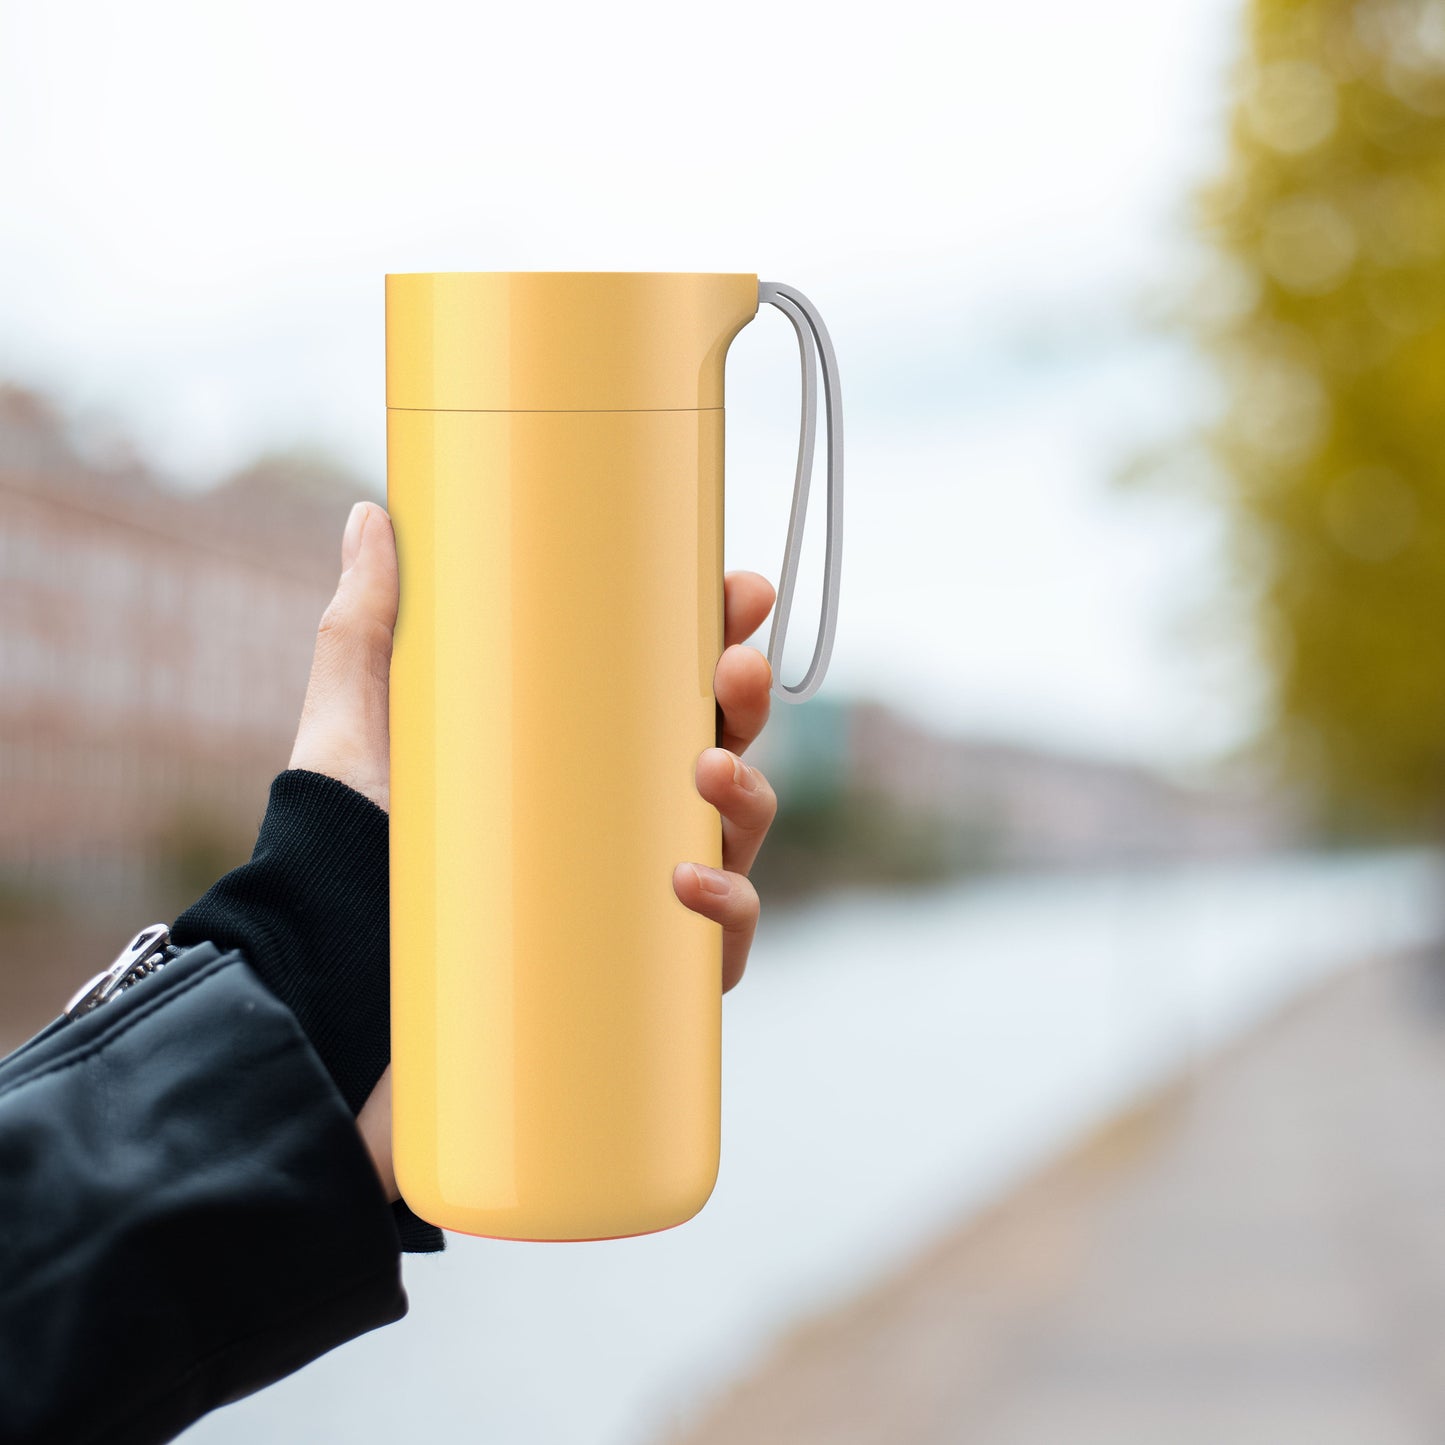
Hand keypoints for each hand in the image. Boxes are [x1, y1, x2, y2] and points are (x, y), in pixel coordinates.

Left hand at [290, 501, 780, 1201]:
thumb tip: (375, 513)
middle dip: (745, 700)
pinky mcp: (633, 981)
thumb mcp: (352, 730)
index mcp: (570, 761)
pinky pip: (718, 949)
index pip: (665, 690)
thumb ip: (366, 623)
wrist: (321, 995)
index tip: (738, 589)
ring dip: (750, 794)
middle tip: (732, 665)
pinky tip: (687, 882)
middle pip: (716, 752)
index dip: (715, 636)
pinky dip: (726, 913)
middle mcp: (612, 827)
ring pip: (735, 839)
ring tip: (708, 767)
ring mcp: (629, 902)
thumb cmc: (339, 859)